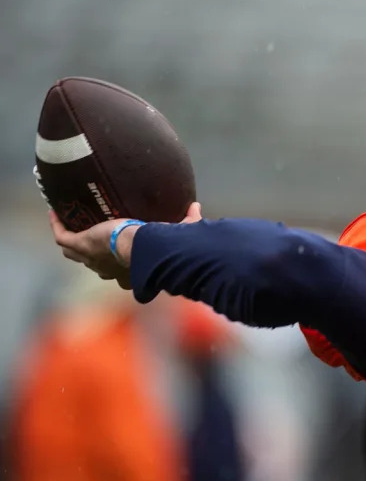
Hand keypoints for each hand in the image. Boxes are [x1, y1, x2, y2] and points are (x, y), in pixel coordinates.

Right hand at [50, 202, 201, 289]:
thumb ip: (188, 222)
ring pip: (74, 253)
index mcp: (130, 272)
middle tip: (90, 236)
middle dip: (92, 254)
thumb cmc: (163, 246)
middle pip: (95, 264)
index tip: (121, 249)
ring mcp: (92, 258)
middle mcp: (108, 269)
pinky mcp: (81, 246)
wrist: (145, 248)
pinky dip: (58, 225)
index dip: (119, 262)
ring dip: (70, 240)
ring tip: (67, 223)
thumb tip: (196, 208)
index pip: (121, 271)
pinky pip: (62, 237)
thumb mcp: (177, 232)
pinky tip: (55, 211)